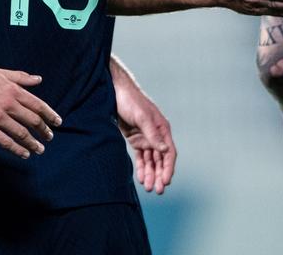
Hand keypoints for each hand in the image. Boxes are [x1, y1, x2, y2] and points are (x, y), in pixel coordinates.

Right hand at [0, 68, 60, 158]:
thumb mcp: (1, 73)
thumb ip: (21, 77)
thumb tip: (38, 79)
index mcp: (13, 90)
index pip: (38, 105)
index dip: (50, 115)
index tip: (57, 122)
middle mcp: (8, 104)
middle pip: (32, 121)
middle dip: (43, 130)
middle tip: (49, 137)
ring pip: (20, 133)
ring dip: (32, 143)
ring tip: (40, 149)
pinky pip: (4, 141)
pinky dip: (16, 149)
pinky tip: (24, 154)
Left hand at [114, 68, 175, 193]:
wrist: (113, 92)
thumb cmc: (130, 101)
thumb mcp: (142, 117)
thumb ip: (153, 134)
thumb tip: (165, 150)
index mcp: (162, 128)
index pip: (169, 152)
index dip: (168, 168)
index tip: (165, 182)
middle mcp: (156, 134)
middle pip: (161, 159)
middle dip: (160, 175)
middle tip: (157, 190)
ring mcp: (146, 137)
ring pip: (151, 160)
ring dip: (151, 173)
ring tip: (148, 188)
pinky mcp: (135, 139)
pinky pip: (141, 156)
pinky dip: (142, 167)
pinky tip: (141, 178)